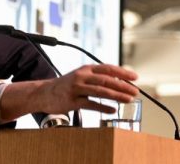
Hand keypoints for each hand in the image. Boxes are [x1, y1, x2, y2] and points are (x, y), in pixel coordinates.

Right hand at [0, 64, 138, 120]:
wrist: (43, 93)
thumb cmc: (66, 85)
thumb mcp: (81, 76)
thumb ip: (97, 78)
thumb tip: (119, 82)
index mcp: (85, 69)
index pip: (108, 68)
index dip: (123, 72)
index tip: (135, 78)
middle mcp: (81, 76)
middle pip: (106, 80)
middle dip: (123, 86)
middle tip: (135, 92)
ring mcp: (76, 88)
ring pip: (100, 91)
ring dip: (116, 96)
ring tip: (128, 100)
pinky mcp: (71, 101)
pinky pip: (90, 104)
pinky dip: (103, 108)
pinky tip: (112, 110)